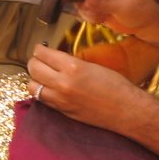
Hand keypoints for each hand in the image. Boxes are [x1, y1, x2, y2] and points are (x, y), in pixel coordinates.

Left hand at [26, 45, 155, 131]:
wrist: (126, 110)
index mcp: (73, 67)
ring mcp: (60, 99)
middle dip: (34, 61)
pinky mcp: (62, 111)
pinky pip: (42, 99)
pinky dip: (42, 92)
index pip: (43, 54)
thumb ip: (72, 62)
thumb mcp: (93, 65)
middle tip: (40, 59)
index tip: (40, 48)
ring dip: (35, 78)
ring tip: (43, 75)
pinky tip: (49, 88)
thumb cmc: (116, 85)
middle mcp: (63, 83)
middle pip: (33, 68)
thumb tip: (56, 59)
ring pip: (32, 86)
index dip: (39, 49)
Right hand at [65, 0, 158, 41]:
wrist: (149, 25)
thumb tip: (87, 0)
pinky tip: (101, 19)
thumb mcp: (125, 8)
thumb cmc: (143, 13)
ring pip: (82, 0)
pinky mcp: (99, 4)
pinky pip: (85, 9)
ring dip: (88, 11)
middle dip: (83, 2)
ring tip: (101, 17)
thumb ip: (105, 3)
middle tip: (92, 13)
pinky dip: (90, 16)